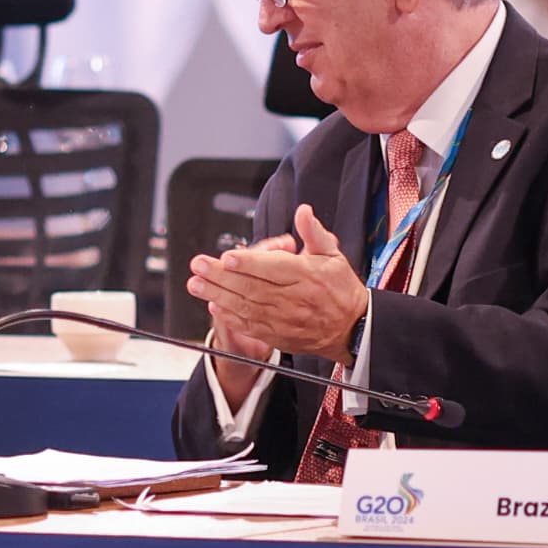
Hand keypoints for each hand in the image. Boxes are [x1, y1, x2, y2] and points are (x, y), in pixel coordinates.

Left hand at [179, 203, 371, 359]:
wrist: (352, 329)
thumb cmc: (340, 290)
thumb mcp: (333, 254)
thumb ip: (314, 232)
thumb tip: (303, 212)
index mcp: (307, 276)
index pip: (274, 268)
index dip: (249, 263)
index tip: (227, 257)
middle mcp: (294, 298)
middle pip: (253, 287)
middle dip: (222, 276)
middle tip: (199, 265)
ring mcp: (284, 319)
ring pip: (246, 306)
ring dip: (218, 295)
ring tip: (196, 284)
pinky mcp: (278, 335)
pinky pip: (250, 325)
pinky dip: (230, 316)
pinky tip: (214, 306)